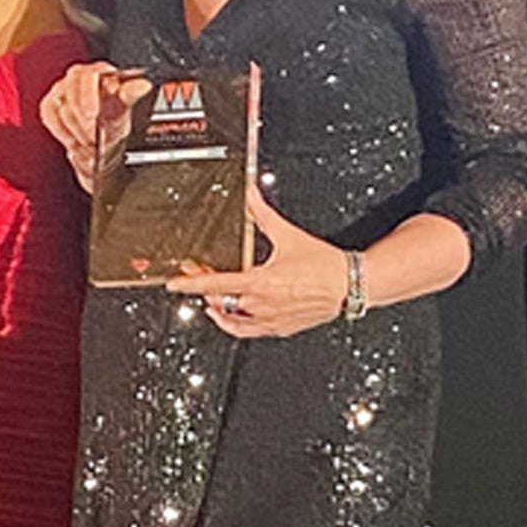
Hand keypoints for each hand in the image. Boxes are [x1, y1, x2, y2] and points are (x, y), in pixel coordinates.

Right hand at [40, 62, 148, 192]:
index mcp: (99, 71)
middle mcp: (78, 75)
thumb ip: (132, 93)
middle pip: (73, 94)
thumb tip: (143, 84)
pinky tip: (74, 140)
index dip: (88, 96)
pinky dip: (63, 133)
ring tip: (89, 141)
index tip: (92, 115)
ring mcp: (62, 88)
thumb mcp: (125, 105)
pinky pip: (50, 117)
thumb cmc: (114, 114)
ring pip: (62, 110)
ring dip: (77, 131)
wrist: (103, 133)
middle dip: (84, 121)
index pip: (89, 76)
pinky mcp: (50, 102)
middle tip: (94, 137)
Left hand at [168, 186, 348, 337]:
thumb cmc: (325, 265)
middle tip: (199, 275)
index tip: (175, 284)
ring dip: (218, 308)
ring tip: (211, 299)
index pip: (215, 285)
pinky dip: (235, 323)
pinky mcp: (280, 328)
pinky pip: (249, 332)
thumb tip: (250, 194)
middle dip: (205, 288)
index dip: (191, 284)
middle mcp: (262, 304)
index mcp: (260, 282)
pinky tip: (232, 316)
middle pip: (220, 300)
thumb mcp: (288, 235)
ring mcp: (270, 319)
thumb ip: (263, 214)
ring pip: (232, 319)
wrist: (351, 284)